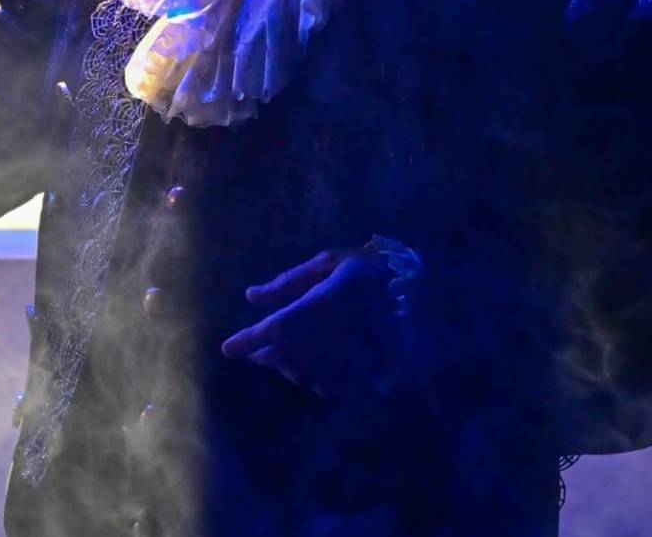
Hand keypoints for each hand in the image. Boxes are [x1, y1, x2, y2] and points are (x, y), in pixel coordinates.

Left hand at [221, 244, 399, 400]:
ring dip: (291, 364)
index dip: (243, 342)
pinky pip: (329, 386)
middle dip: (267, 354)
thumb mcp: (330, 264)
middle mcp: (322, 345)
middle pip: (282, 358)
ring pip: (302, 374)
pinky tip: (320, 364)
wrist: (423, 296)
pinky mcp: (364, 382)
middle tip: (259, 350)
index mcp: (311, 313)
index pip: (266, 333)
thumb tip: (252, 296)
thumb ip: (288, 282)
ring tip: (288, 354)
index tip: (228, 349)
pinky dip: (318, 376)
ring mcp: (343, 367)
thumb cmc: (372, 271)